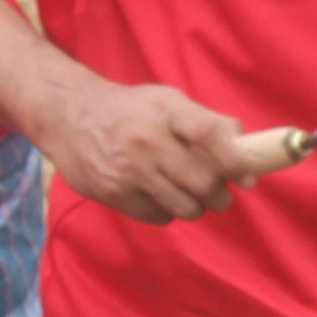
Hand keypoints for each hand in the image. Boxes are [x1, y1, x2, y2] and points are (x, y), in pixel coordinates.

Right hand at [31, 74, 267, 222]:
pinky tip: (161, 196)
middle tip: (220, 194)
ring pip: (184, 207)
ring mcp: (128, 169)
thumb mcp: (167, 100)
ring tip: (192, 197)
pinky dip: (168, 212)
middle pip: (202, 182)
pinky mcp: (112, 193)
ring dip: (197, 208)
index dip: (235, 160)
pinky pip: (158, 217)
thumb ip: (205, 120)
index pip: (209, 134)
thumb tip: (244, 143)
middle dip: (220, 196)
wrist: (69, 117)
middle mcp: (146, 139)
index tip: (247, 178)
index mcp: (166, 110)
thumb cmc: (130, 110)